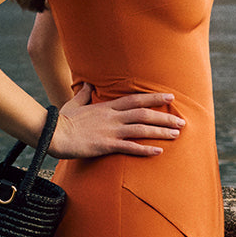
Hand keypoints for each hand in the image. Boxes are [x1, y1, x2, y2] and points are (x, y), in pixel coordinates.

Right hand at [50, 83, 184, 158]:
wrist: (54, 134)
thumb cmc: (62, 120)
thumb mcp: (74, 103)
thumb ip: (84, 94)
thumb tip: (87, 84)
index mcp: (107, 107)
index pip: (135, 99)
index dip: (154, 98)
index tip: (170, 97)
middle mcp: (112, 117)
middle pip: (144, 113)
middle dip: (165, 116)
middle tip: (182, 120)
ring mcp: (110, 130)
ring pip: (141, 128)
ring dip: (161, 131)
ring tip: (177, 134)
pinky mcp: (106, 145)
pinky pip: (130, 147)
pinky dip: (145, 149)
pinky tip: (158, 152)